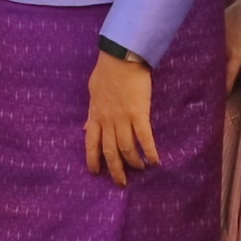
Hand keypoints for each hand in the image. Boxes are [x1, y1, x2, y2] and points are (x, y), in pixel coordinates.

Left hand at [82, 50, 158, 184]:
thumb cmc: (106, 72)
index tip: (95, 172)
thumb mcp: (92, 93)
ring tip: (140, 169)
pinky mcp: (140, 114)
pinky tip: (155, 161)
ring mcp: (123, 119)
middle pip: (110, 151)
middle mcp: (108, 121)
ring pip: (127, 148)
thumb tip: (85, 127)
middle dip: (115, 170)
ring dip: (134, 162)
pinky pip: (144, 138)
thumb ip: (91, 113)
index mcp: (96, 115)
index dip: (92, 160)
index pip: (91, 143)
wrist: (121, 58)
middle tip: (121, 183)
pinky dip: (150, 151)